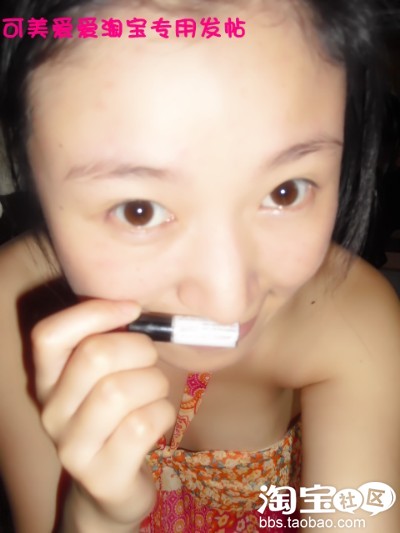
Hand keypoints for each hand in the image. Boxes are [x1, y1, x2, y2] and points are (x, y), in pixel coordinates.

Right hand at [32, 299, 175, 527]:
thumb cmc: (117, 414)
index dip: (94, 312)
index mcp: (49, 379)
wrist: (110, 485)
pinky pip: (143, 425)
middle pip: (94, 356)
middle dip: (139, 348)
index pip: (49, 335)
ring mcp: (72, 447)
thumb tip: (136, 308)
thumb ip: (110, 342)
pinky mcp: (102, 476)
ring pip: (120, 390)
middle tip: (150, 359)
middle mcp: (52, 412)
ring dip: (154, 382)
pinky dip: (163, 413)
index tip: (132, 309)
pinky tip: (158, 418)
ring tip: (154, 390)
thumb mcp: (104, 376)